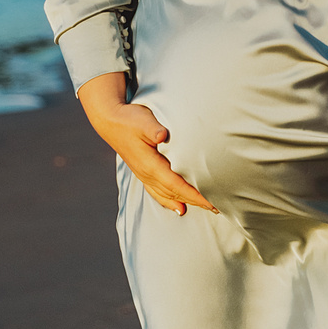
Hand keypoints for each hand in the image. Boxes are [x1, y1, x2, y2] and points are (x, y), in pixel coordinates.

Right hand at [76, 72, 217, 216]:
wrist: (110, 121)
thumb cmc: (129, 119)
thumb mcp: (143, 120)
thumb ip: (154, 129)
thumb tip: (162, 136)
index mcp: (150, 165)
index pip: (176, 184)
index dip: (194, 195)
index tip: (211, 202)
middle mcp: (147, 174)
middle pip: (175, 193)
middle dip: (196, 201)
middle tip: (217, 207)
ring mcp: (144, 175)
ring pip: (167, 195)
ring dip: (186, 202)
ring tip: (205, 209)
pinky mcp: (143, 172)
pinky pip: (158, 192)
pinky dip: (170, 201)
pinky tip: (179, 208)